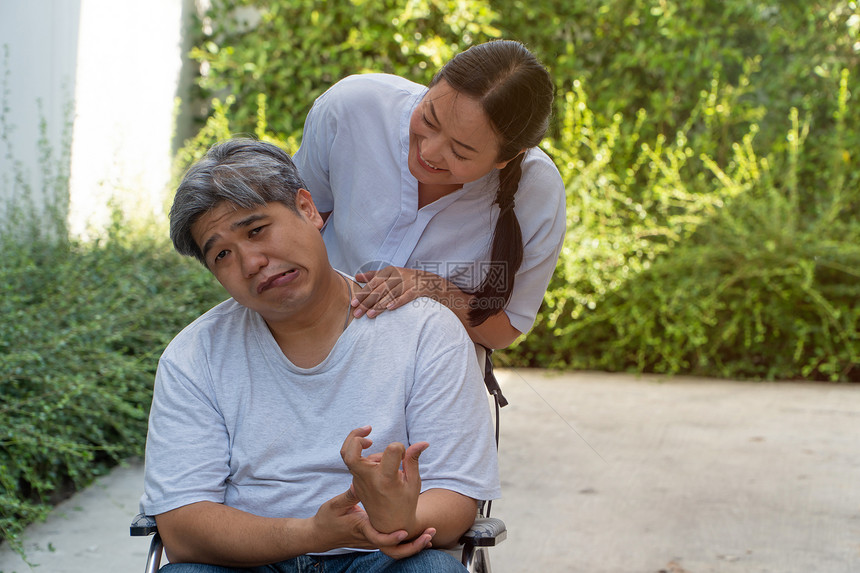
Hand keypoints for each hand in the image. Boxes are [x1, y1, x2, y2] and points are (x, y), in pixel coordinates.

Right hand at [313, 487, 433, 558]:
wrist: (319, 536)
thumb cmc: (326, 520)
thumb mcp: (336, 506)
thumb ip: (350, 496)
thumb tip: (358, 483)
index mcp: (361, 528)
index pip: (378, 539)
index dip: (392, 538)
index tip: (404, 532)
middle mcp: (369, 537)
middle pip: (394, 549)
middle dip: (413, 545)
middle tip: (430, 536)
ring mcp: (371, 540)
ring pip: (396, 549)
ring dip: (413, 544)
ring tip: (430, 536)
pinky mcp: (373, 538)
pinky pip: (392, 544)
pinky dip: (406, 541)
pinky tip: (418, 534)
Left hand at [340, 426, 427, 535]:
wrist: (389, 526)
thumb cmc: (405, 502)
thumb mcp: (413, 482)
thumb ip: (413, 460)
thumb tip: (423, 442)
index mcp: (386, 479)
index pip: (391, 449)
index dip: (400, 447)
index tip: (404, 455)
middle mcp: (369, 480)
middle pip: (349, 452)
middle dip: (355, 436)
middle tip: (368, 431)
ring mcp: (359, 482)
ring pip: (353, 455)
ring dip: (366, 449)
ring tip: (386, 460)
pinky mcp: (355, 483)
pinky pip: (356, 463)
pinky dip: (366, 458)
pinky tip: (380, 465)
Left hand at [352, 267, 441, 317]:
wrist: (431, 282)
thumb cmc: (406, 280)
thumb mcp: (391, 275)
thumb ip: (374, 276)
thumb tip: (357, 277)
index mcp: (390, 271)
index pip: (373, 283)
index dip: (362, 293)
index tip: (353, 303)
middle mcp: (398, 275)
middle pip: (380, 290)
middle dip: (367, 302)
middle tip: (357, 313)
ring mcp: (409, 282)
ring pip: (391, 294)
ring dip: (379, 305)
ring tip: (370, 315)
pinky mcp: (418, 290)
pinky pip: (406, 296)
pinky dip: (398, 301)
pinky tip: (390, 308)